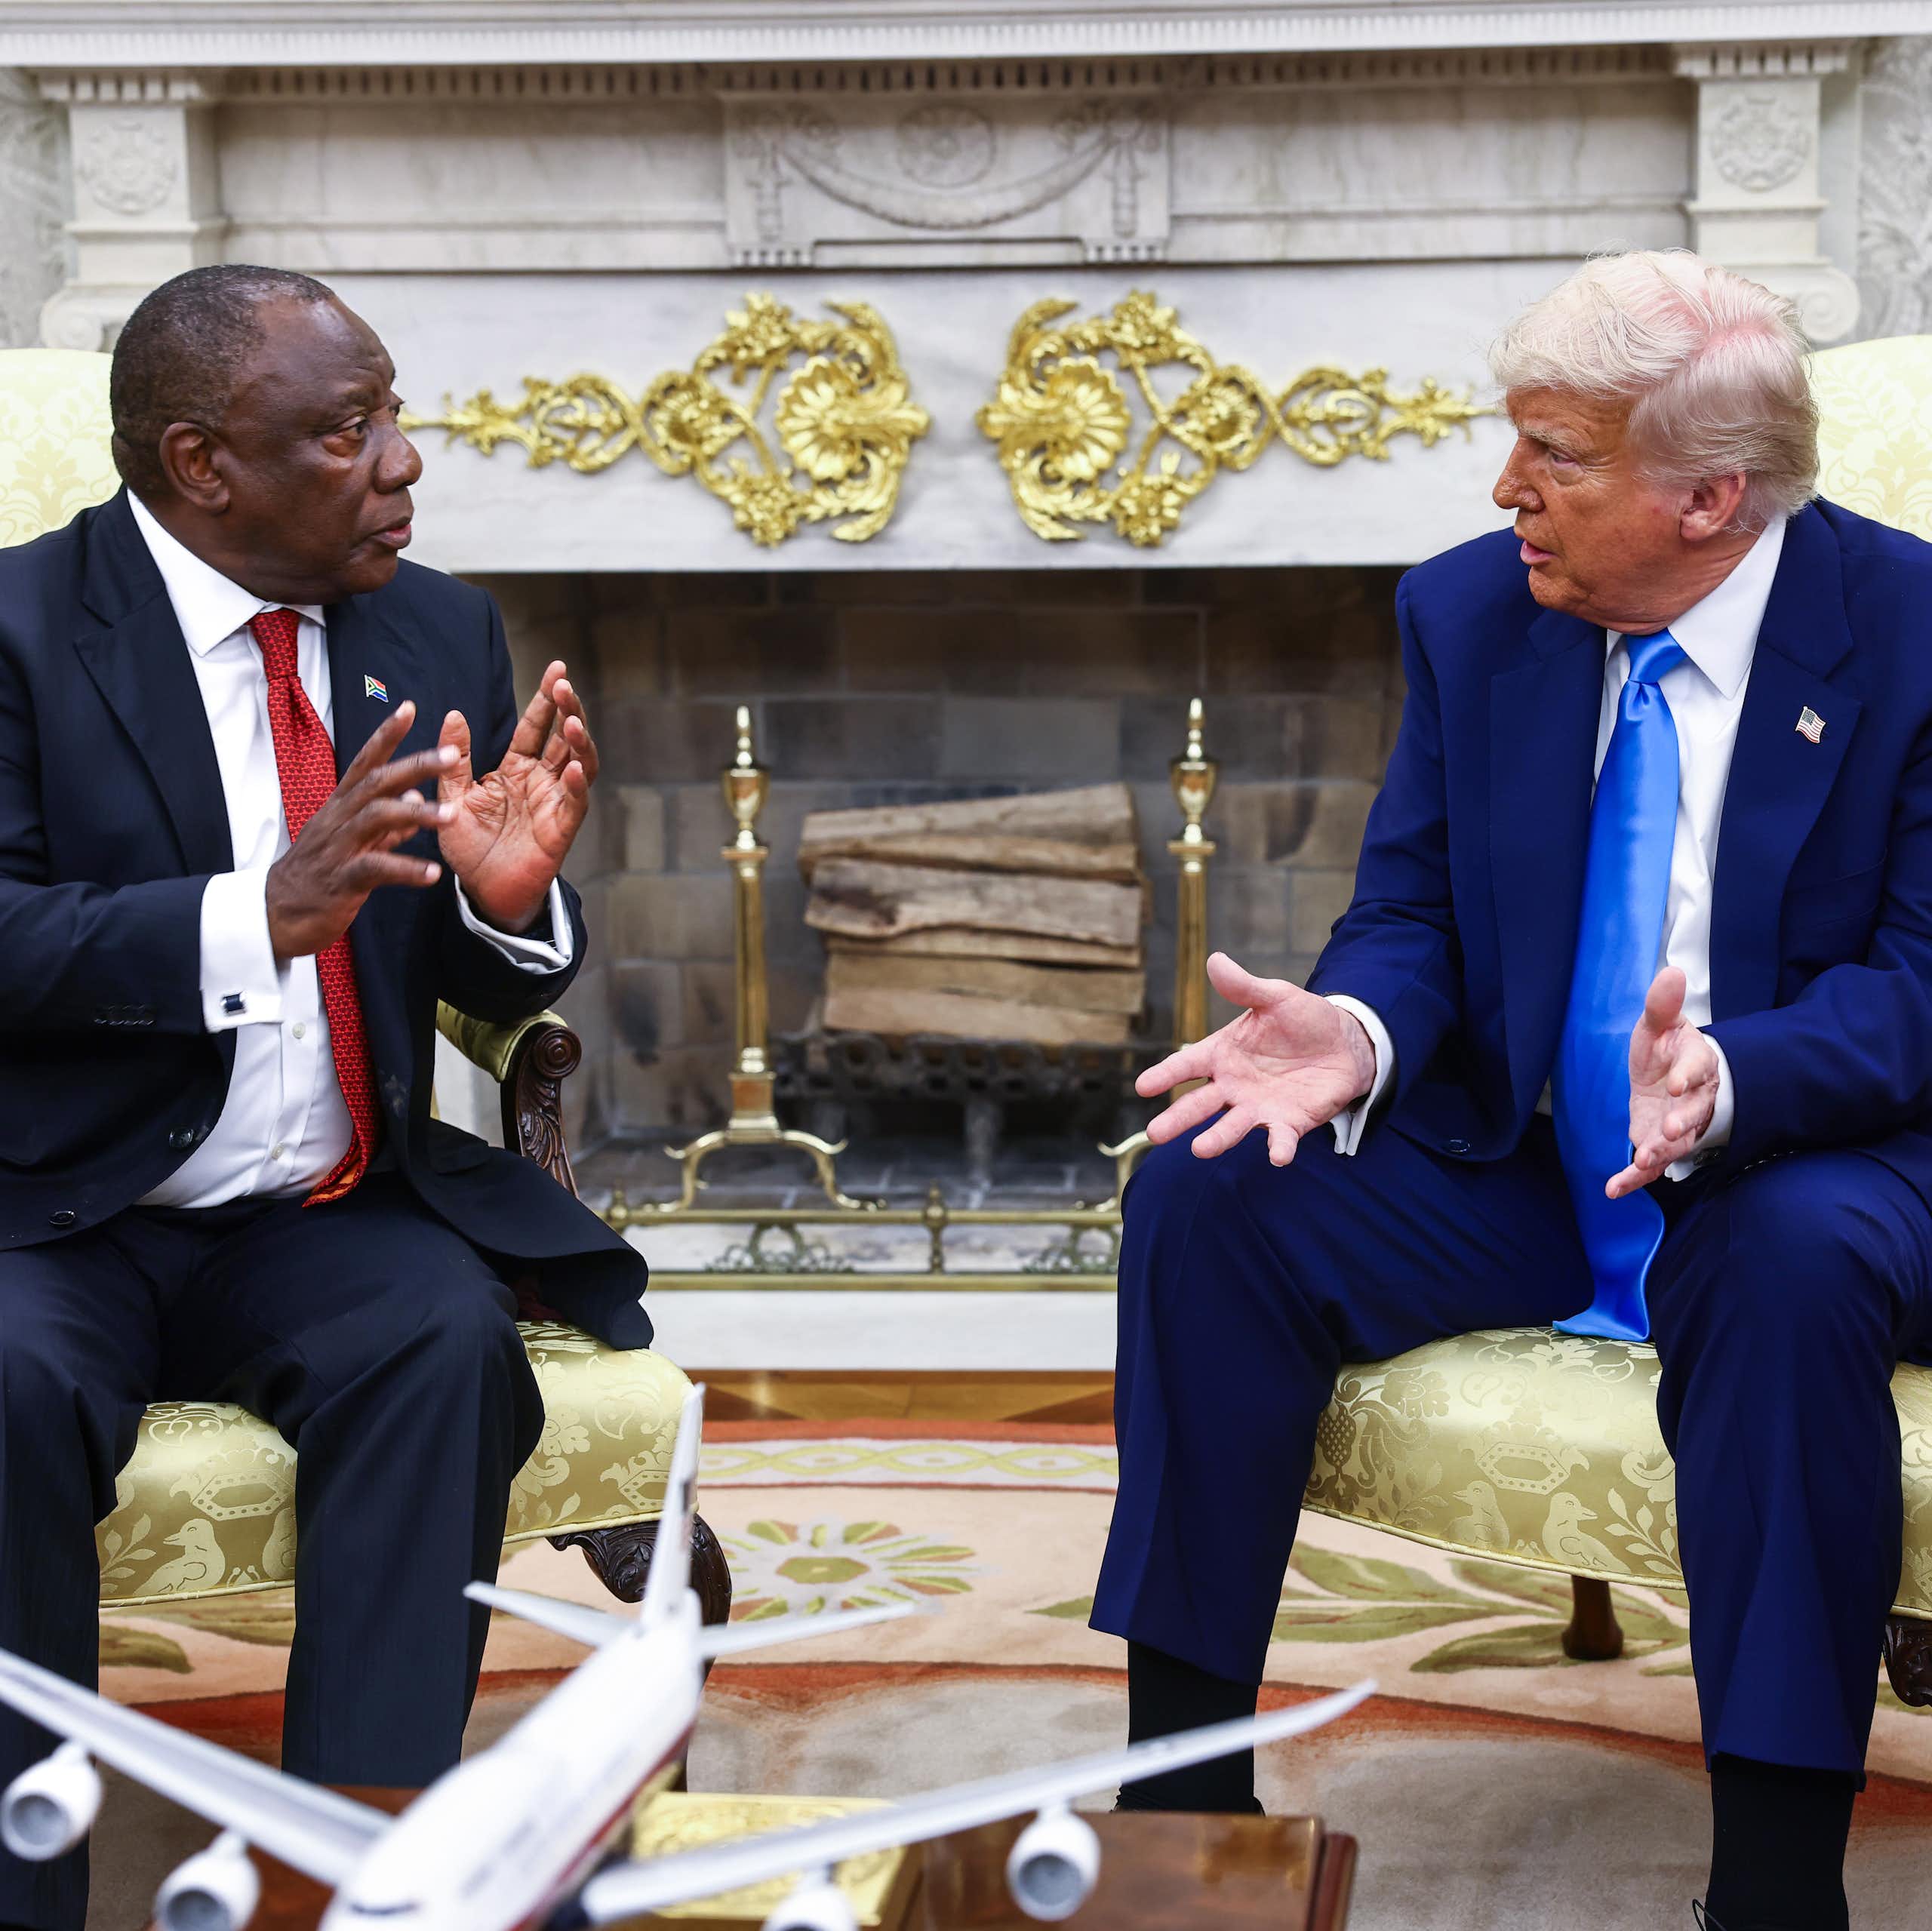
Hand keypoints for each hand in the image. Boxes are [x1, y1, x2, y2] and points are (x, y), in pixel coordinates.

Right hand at [265, 701, 453, 959]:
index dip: (386, 734)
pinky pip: (375, 869)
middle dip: (414, 765)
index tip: (410, 708)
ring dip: (417, 815)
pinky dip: (405, 869)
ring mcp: (338, 848)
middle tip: (451, 754)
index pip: (364, 762)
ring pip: (376, 818)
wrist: (276, 914)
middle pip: (376, 782)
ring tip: (453, 816)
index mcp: (342, 807)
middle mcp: (339, 820)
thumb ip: (388, 823)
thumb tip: (417, 796)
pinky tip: (433, 874)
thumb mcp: (353, 842)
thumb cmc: (319, 875)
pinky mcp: (340, 880)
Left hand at [438, 660, 599, 931]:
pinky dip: (576, 784)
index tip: (556, 670)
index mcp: (517, 768)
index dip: (546, 699)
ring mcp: (556, 802)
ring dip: (578, 742)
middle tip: (564, 683)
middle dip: (568, 709)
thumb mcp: (453, 796)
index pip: (536, 726)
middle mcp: (542, 780)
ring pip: (579, 763)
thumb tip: (453, 715)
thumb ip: (455, 758)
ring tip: (572, 721)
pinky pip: (575, 802)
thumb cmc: (470, 845)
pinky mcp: (562, 828)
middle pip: (563, 737)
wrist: (481, 890)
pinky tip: (573, 766)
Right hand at [1136, 953, 1378, 1165]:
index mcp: (1222, 1054)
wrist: (1346, 1043)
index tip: (1143, 1086)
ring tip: (1200, 1149)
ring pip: (1231, 1126)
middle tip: (1155, 1134)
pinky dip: (1278, 1148)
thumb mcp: (1275, 996)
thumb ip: (1244, 987)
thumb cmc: (1303, 1019)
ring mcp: (1258, 1107)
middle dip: (1178, 1119)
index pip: (1186, 1066)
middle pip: (1199, 1105)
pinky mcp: (1288, 1122)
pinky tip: (1277, 1155)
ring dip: (1217, 1139)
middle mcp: (1233, 1086)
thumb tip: (1214, 960)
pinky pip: (1280, 1138)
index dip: (1165, 1075)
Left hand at [1606, 966, 1719, 1198]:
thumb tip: (1672, 972)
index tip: (1677, 1084)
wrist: (1669, 1076)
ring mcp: (1677, 1126)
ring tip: (1642, 1161)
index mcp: (1697, 1064)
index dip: (1688, 1077)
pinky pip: (1649, 1166)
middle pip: (1691, 1114)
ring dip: (1660, 1154)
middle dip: (1681, 1123)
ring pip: (1675, 1144)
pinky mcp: (1657, 1144)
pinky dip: (1633, 1179)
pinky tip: (1612, 1189)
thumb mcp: (1660, 1023)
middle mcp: (1692, 1101)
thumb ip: (1663, 1004)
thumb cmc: (1666, 1048)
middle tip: (1668, 1132)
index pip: (1697, 1069)